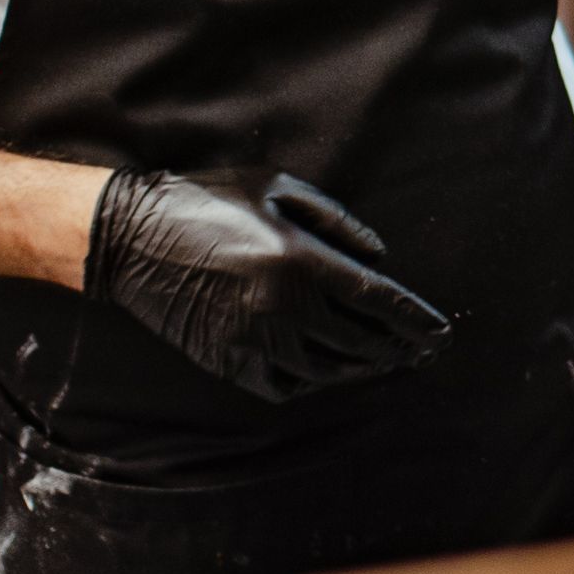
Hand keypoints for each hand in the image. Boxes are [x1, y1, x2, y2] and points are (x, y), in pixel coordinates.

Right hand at [86, 169, 449, 402]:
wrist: (131, 238)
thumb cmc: (207, 201)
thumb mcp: (276, 188)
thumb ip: (336, 221)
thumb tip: (378, 257)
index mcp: (301, 260)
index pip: (379, 300)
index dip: (416, 321)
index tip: (441, 334)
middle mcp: (284, 307)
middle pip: (361, 342)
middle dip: (399, 349)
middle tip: (422, 352)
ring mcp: (254, 340)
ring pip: (327, 369)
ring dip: (361, 368)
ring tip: (383, 362)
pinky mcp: (227, 361)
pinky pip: (283, 384)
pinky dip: (310, 381)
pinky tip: (324, 370)